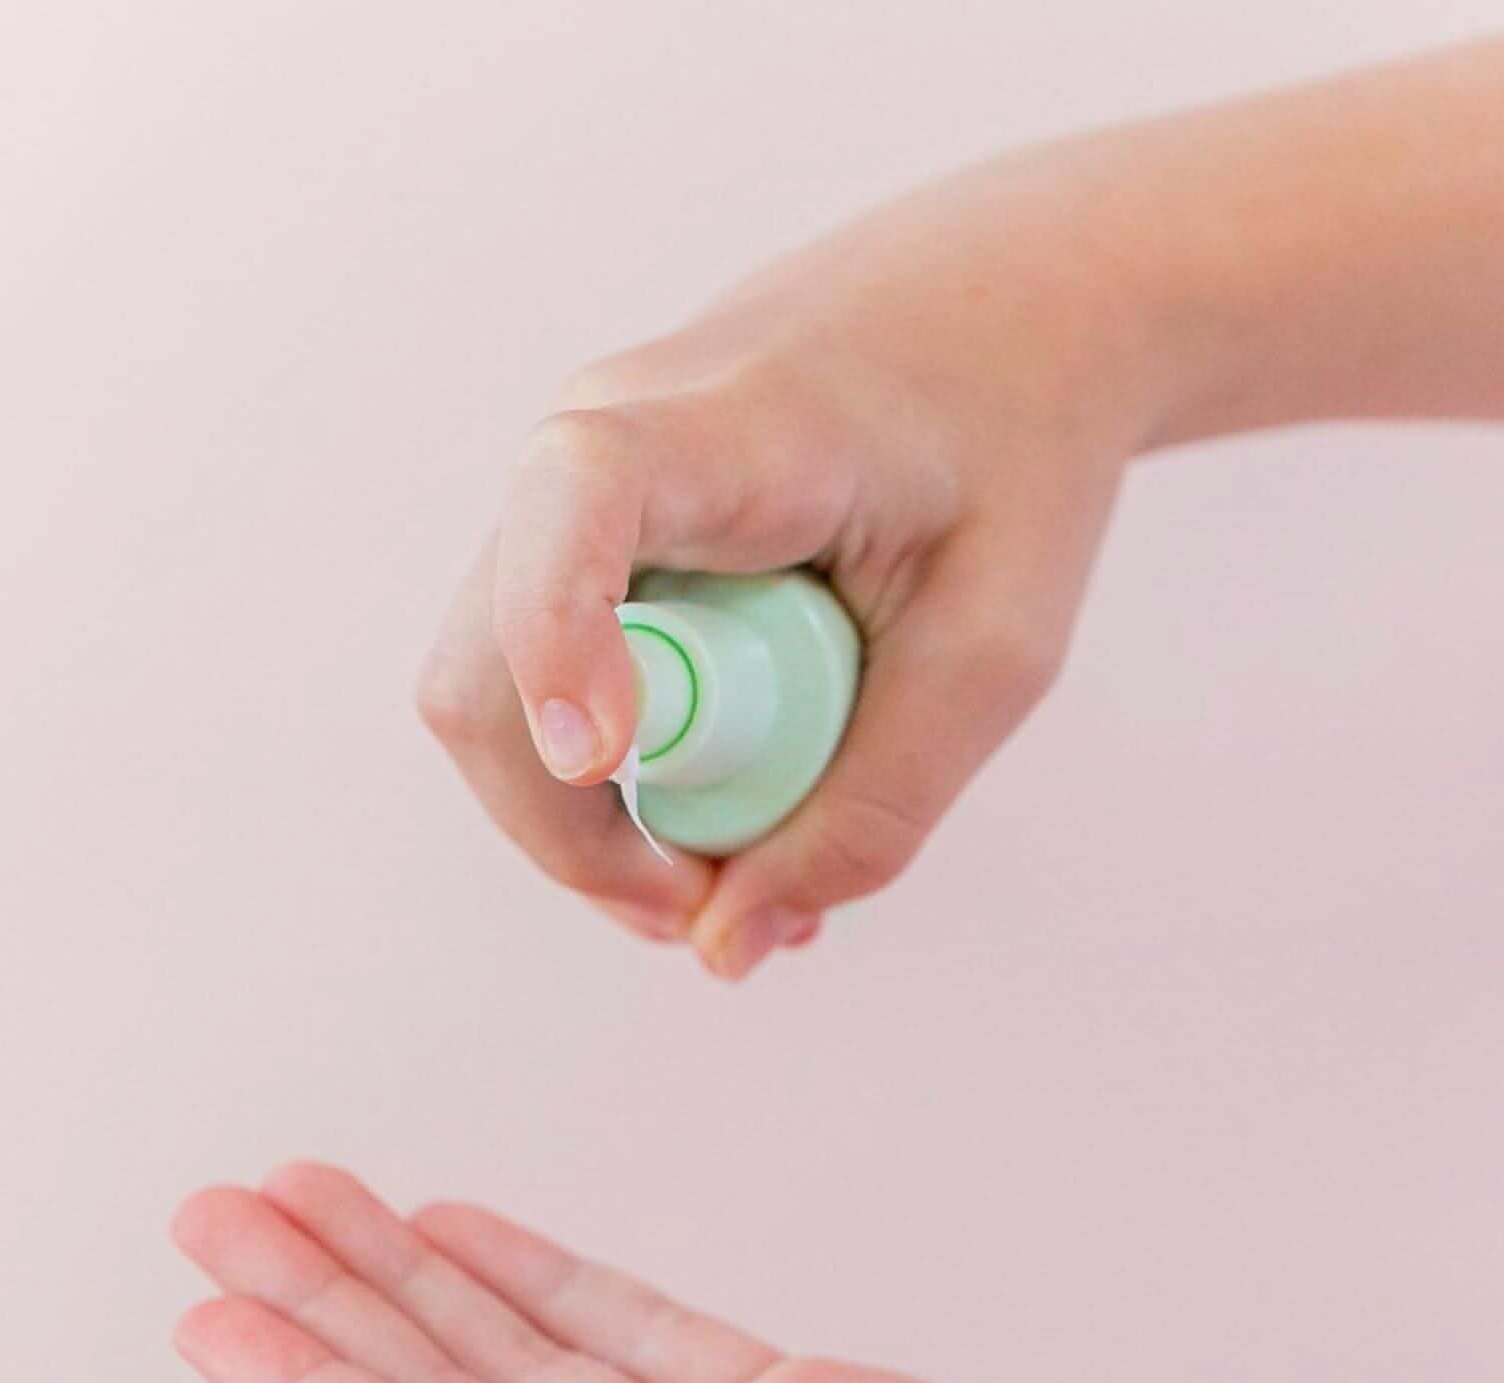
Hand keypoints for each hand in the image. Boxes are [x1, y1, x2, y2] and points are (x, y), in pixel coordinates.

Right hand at [415, 151, 1153, 976]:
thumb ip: (876, 807)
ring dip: (589, 824)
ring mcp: (577, 494)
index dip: (557, 644)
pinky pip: (548, 681)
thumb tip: (729, 949)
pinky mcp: (588, 538)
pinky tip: (719, 818)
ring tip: (727, 881)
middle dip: (572, 832)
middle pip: (484, 669)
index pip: (578, 501)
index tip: (604, 765)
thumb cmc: (1019, 454)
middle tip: (703, 913)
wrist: (1011, 313)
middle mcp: (604, 443)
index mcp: (727, 427)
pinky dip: (616, 778)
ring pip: (498, 697)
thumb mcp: (996, 652)